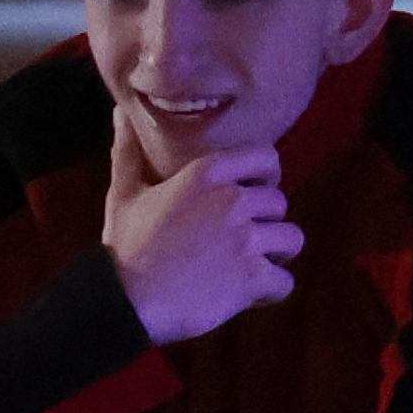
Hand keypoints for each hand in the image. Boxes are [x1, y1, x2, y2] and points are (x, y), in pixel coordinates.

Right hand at [103, 118, 301, 345]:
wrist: (123, 300)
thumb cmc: (124, 247)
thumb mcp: (124, 192)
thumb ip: (129, 150)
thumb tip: (119, 112)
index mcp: (206, 173)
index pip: (267, 157)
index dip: (266, 178)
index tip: (252, 194)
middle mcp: (231, 200)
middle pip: (280, 203)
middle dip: (267, 222)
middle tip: (241, 241)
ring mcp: (244, 239)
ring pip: (292, 240)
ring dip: (275, 255)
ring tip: (251, 266)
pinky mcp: (250, 277)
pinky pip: (285, 281)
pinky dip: (271, 292)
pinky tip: (249, 295)